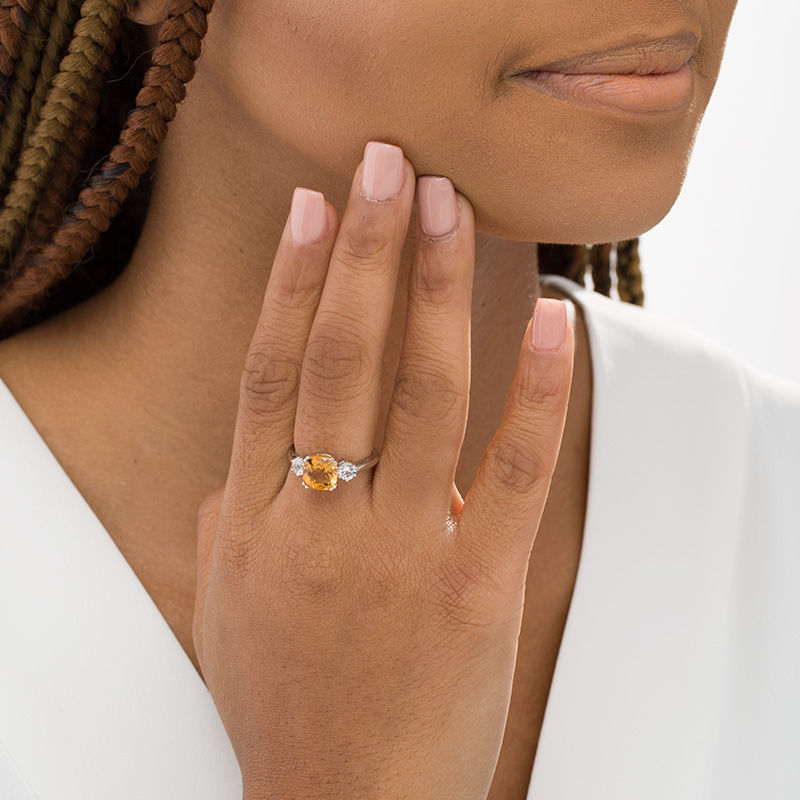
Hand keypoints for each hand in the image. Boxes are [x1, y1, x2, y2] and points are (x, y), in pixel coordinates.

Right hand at [193, 140, 574, 799]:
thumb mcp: (226, 605)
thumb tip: (239, 455)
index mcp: (254, 518)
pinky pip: (513, 471)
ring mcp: (398, 552)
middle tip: (389, 167)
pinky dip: (534, 389)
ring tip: (450, 207)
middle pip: (341, 355)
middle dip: (368, 248)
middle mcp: (318, 520)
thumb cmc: (285, 703)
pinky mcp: (474, 590)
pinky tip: (549, 321)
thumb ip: (231, 518)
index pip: (270, 369)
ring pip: (420, 391)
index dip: (292, 280)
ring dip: (436, 287)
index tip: (315, 208)